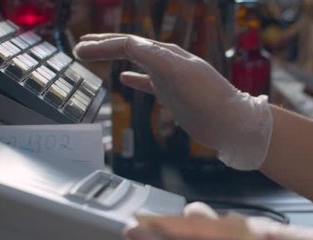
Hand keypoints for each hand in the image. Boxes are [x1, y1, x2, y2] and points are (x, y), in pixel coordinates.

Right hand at [73, 34, 272, 169]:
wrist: (232, 123)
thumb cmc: (209, 100)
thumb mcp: (179, 74)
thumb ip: (154, 58)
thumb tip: (128, 43)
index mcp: (167, 54)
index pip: (128, 43)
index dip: (102, 45)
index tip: (80, 50)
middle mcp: (167, 62)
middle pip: (129, 48)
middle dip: (104, 46)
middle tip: (79, 48)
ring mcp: (170, 78)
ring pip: (136, 62)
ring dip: (114, 58)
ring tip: (95, 56)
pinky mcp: (174, 94)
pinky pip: (148, 82)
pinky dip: (134, 78)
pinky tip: (124, 79)